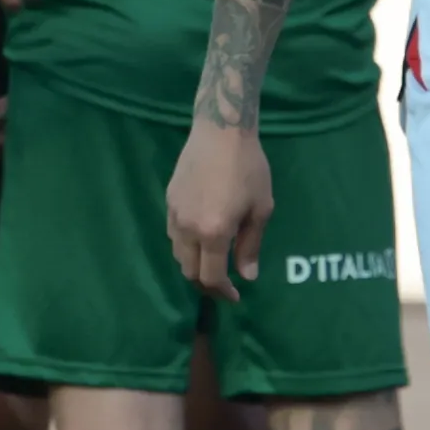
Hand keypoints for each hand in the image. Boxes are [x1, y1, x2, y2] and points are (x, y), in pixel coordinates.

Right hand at [168, 119, 276, 297]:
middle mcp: (188, 229)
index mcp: (213, 233)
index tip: (235, 297)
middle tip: (224, 283)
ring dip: (194, 264)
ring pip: (178, 254)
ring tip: (212, 261)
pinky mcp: (168, 201)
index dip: (223, 292)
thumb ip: (251, 246)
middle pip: (189, 271)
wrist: (221, 131)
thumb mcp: (261, 209)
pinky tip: (201, 237)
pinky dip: (186, 246)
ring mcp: (174, 214)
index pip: (211, 276)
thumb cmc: (249, 168)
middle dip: (206, 283)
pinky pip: (173, 234)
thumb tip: (247, 276)